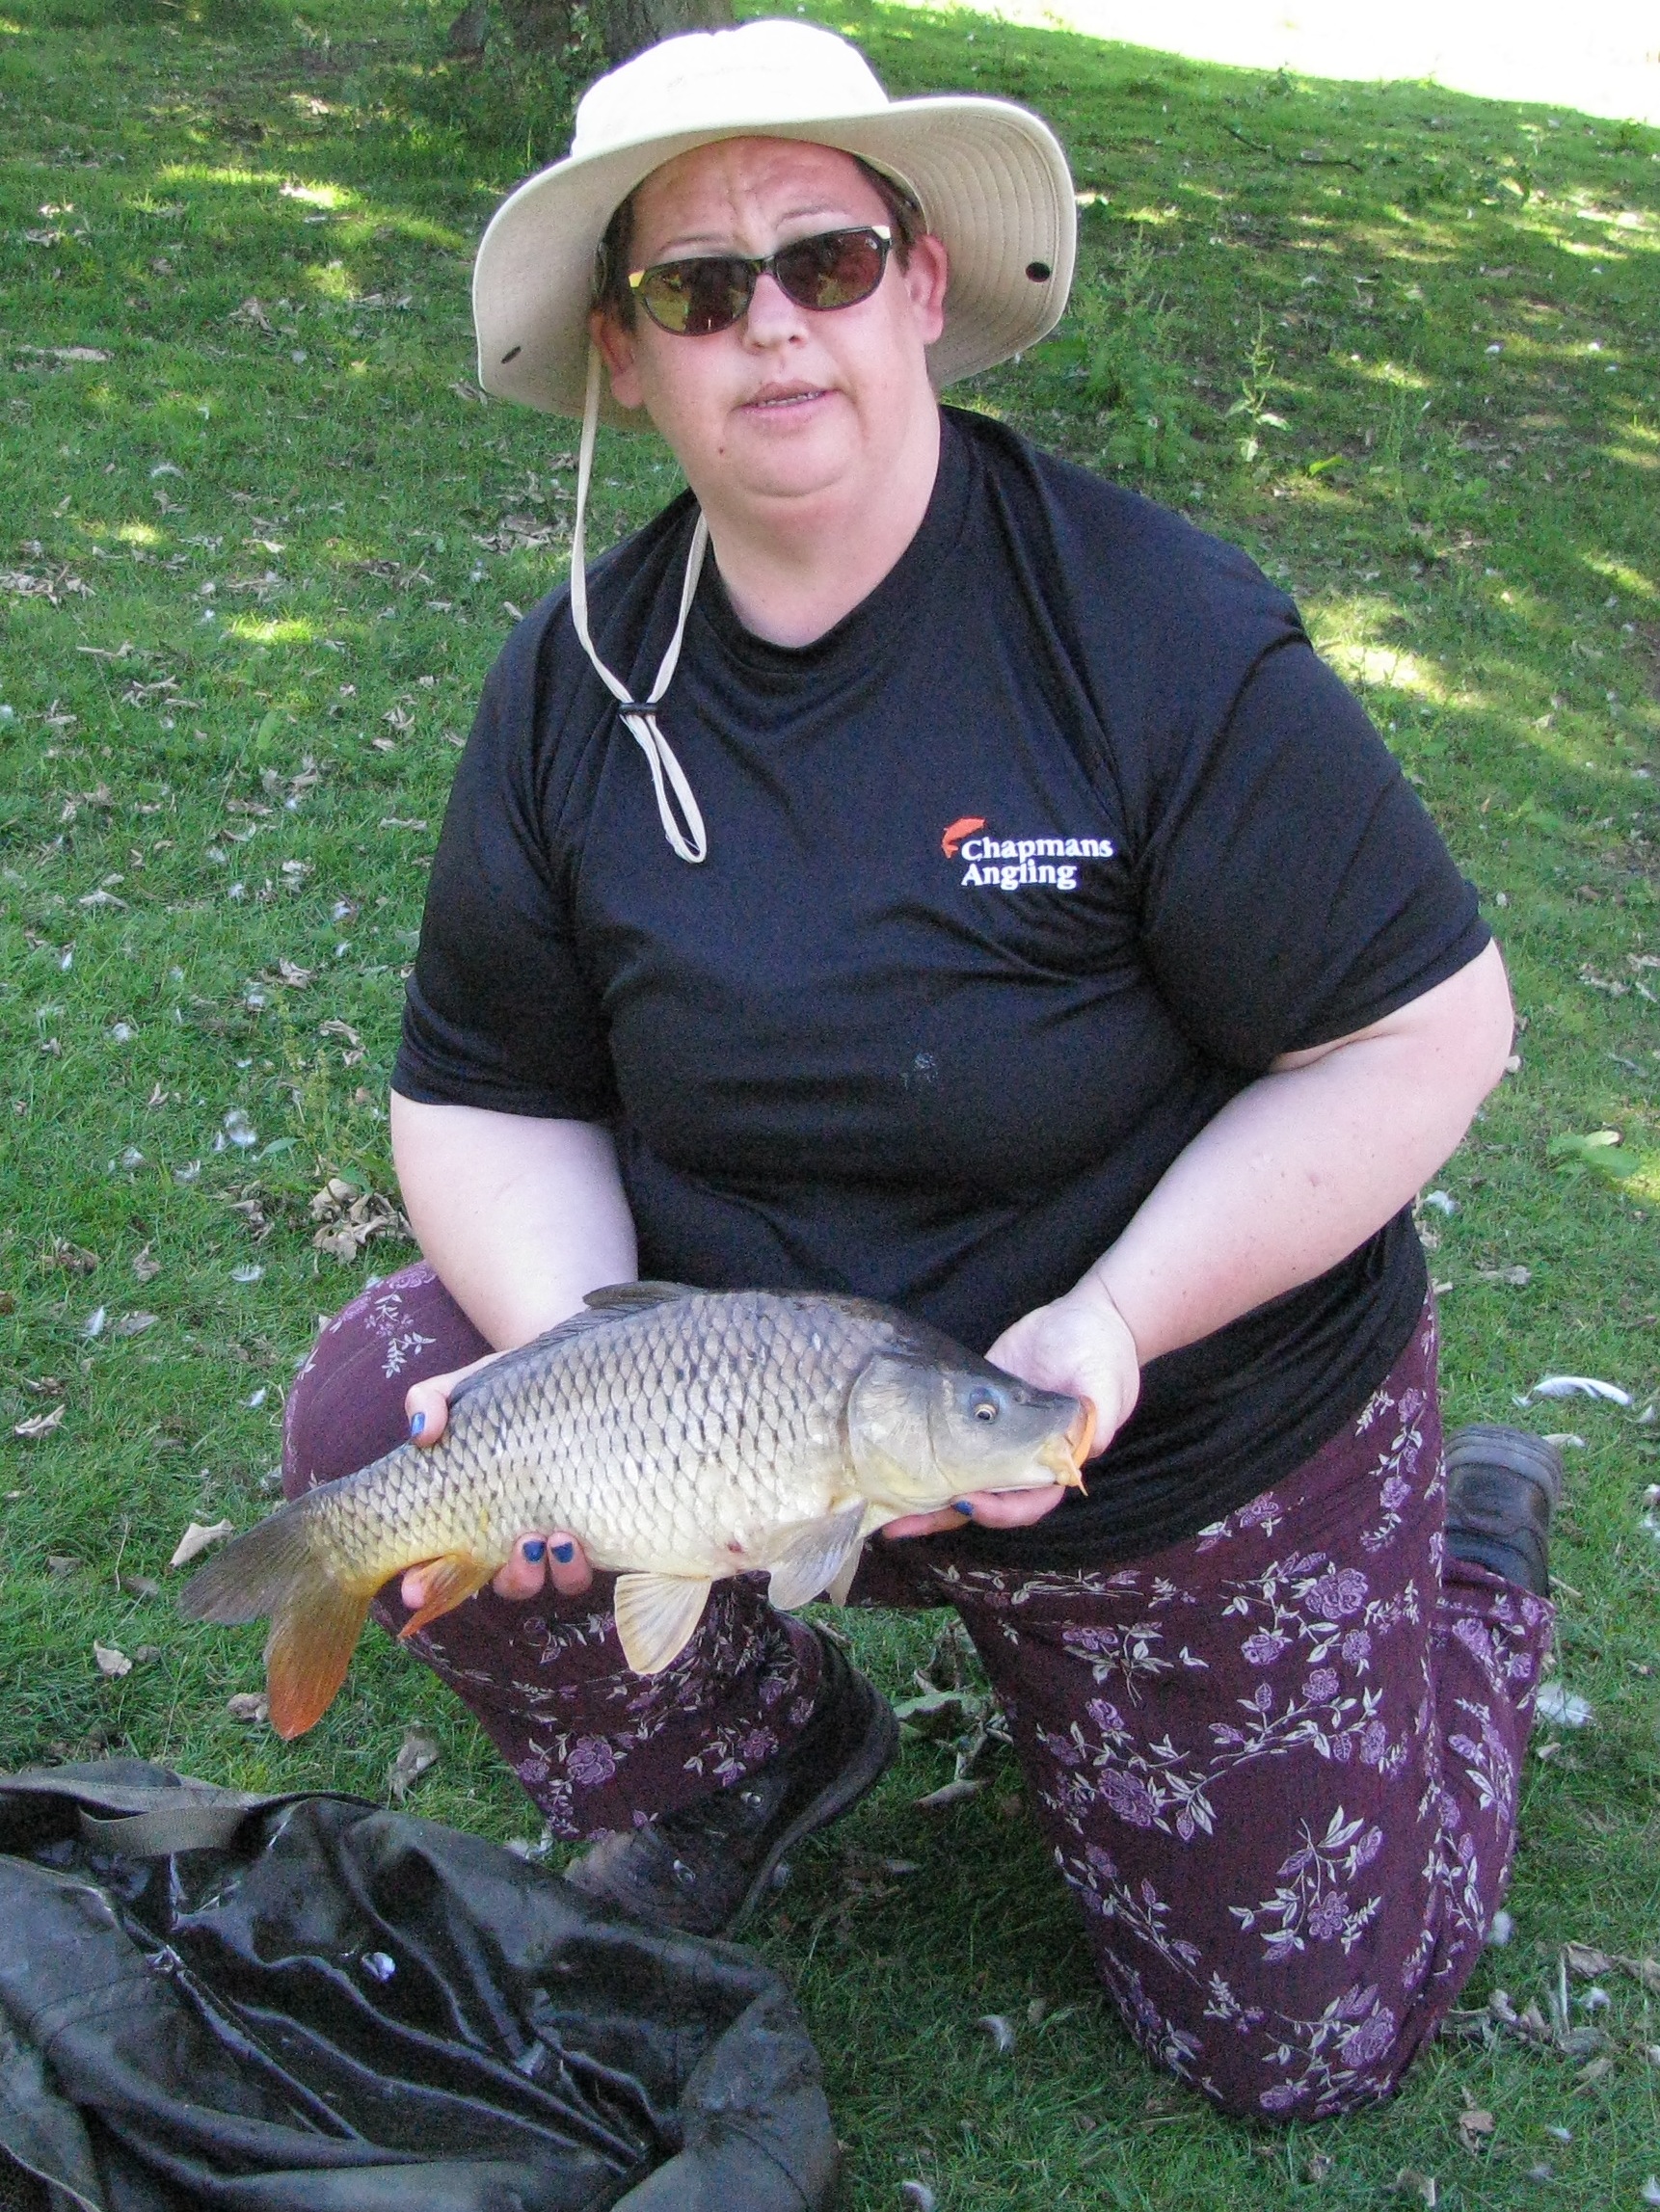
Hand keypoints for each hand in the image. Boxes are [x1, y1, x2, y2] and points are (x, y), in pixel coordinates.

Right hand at [401, 1357, 594, 1607]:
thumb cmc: (511, 1388)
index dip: (421, 1584)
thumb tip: (421, 1432)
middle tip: (508, 1550)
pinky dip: (572, 1567)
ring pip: (538, 1582)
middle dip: (502, 1578)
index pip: (435, 1563)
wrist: (578, 1377)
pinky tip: (571, 1538)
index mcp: (469, 1512)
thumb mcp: (463, 1388)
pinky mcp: (587, 1532)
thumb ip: (429, 1401)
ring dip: (538, 1575)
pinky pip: (576, 1572)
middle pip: (499, 1581)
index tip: (411, 1590)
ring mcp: (547, 1537)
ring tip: (547, 1539)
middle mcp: (507, 1534)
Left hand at [880, 1274, 1139, 1542]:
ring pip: (959, 1477)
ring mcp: (996, 1437)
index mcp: (1056, 1462)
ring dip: (925, 1495)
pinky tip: (890, 1459)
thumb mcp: (1106, 1380)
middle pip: (984, 1500)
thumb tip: (1087, 1447)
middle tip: (902, 1523)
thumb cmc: (1103, 1352)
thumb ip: (1101, 1416)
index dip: (999, 1510)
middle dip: (944, 1515)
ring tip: (885, 1508)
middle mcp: (1022, 1458)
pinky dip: (922, 1454)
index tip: (968, 1500)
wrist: (1087, 1317)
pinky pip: (947, 1440)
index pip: (1028, 1502)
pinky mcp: (976, 1410)